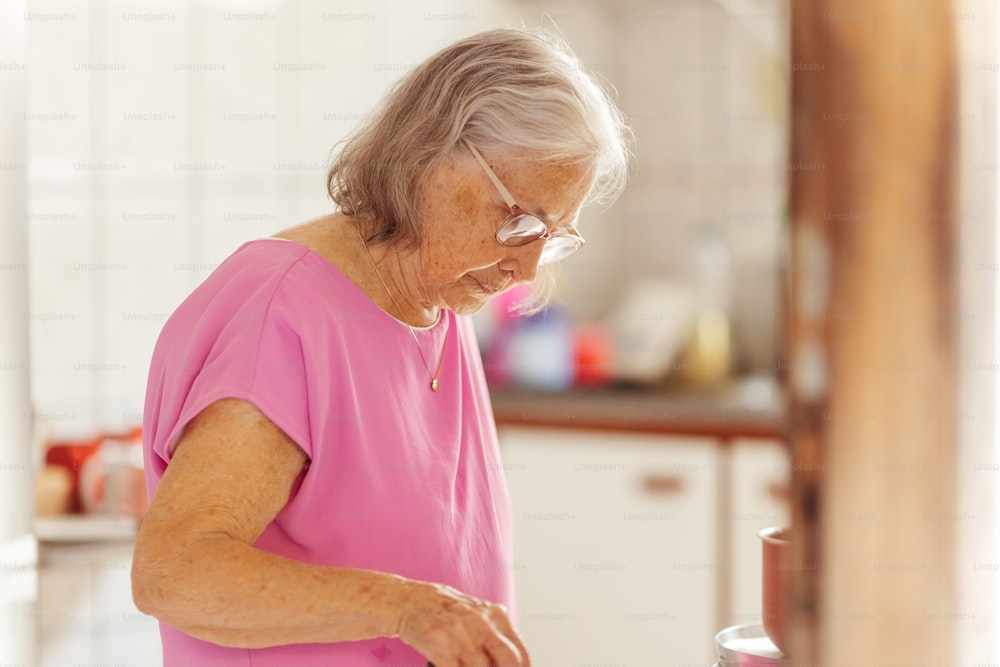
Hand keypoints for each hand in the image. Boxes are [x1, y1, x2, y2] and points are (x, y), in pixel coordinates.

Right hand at [394, 580, 529, 666]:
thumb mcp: (474, 610)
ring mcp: (461, 635)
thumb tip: (513, 657)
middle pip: (508, 662)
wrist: (405, 601)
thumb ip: (494, 629)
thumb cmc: (439, 607)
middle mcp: (480, 623)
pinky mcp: (440, 646)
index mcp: (493, 615)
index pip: (520, 652)